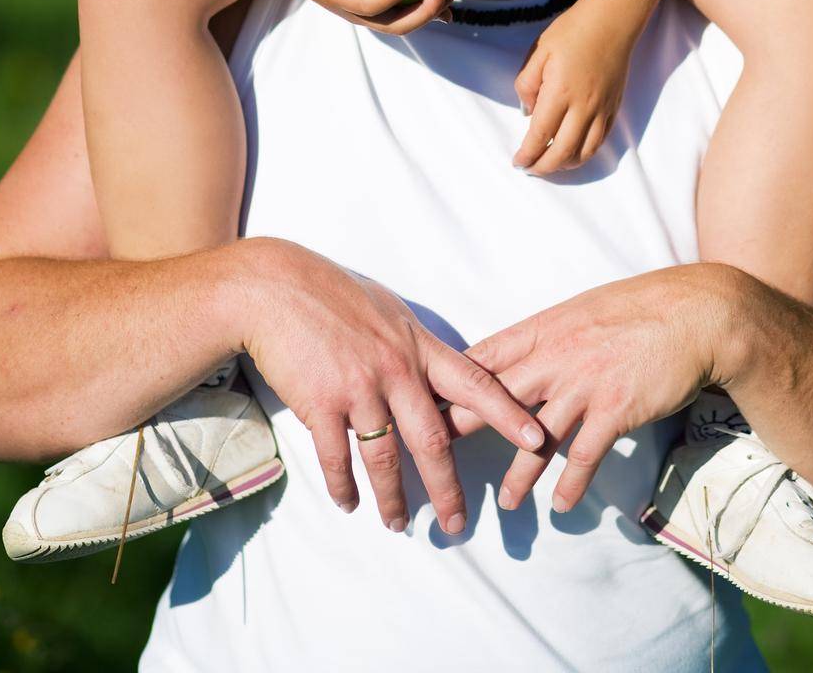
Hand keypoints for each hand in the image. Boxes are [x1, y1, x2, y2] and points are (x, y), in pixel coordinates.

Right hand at [240, 239, 546, 532]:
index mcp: (418, 345)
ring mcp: (358, 388)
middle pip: (433, 441)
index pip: (475, 383)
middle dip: (448, 488)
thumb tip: (433, 368)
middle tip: (457, 523)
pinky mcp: (321, 403)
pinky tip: (348, 502)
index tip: (536, 439)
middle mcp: (395, 369)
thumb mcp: (387, 309)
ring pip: (386, 459)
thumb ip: (413, 343)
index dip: (508, 413)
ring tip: (398, 524)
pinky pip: (338, 458)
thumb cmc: (331, 292)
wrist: (275, 287)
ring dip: (393, 499)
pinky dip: (344, 486)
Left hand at [446, 266, 731, 512]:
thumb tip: (518, 354)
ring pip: (536, 438)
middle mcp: (555, 357)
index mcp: (543, 329)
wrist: (694, 313)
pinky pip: (584, 454)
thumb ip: (547, 336)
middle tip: (434, 455)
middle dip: (464, 427)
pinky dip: (570, 482)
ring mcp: (584, 384)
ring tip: (506, 503)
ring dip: (518, 475)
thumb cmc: (638, 308)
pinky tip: (561, 504)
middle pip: (497, 398)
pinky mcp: (614, 409)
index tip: (423, 401)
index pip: (485, 357)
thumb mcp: (581, 310)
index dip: (452, 382)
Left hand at [512, 1, 636, 173]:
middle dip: (544, 167)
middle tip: (530, 169)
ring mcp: (602, 109)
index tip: (517, 162)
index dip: (528, 154)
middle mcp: (584, 107)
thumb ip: (526, 85)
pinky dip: (585, 153)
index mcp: (560, 93)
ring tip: (549, 164)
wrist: (611, 20)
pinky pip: (600, 140)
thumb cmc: (571, 32)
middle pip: (563, 152)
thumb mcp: (538, 52)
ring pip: (585, 152)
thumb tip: (527, 113)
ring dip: (565, 165)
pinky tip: (573, 151)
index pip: (540, 135)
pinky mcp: (614, 107)